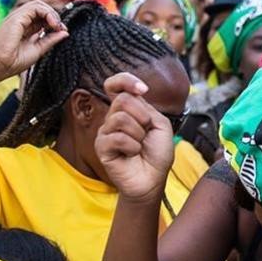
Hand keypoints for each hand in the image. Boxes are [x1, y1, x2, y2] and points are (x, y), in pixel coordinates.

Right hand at [0, 1, 67, 76]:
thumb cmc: (13, 61)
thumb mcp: (38, 50)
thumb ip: (51, 40)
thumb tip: (65, 32)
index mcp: (25, 28)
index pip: (42, 17)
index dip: (54, 21)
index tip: (63, 31)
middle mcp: (21, 21)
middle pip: (41, 8)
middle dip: (54, 15)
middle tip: (61, 28)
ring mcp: (18, 18)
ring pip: (38, 5)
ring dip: (51, 13)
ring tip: (56, 25)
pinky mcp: (17, 17)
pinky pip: (35, 7)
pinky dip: (47, 13)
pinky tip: (52, 24)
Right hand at [95, 73, 175, 203]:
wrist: (153, 179)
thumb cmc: (158, 154)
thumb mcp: (160, 125)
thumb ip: (147, 107)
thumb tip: (131, 97)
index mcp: (128, 109)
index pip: (115, 85)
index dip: (125, 81)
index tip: (142, 89)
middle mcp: (114, 117)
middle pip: (122, 100)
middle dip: (142, 116)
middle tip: (146, 132)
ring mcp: (106, 132)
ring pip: (120, 118)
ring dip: (138, 134)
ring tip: (139, 146)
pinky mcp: (101, 147)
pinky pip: (116, 137)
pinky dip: (132, 146)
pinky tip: (132, 154)